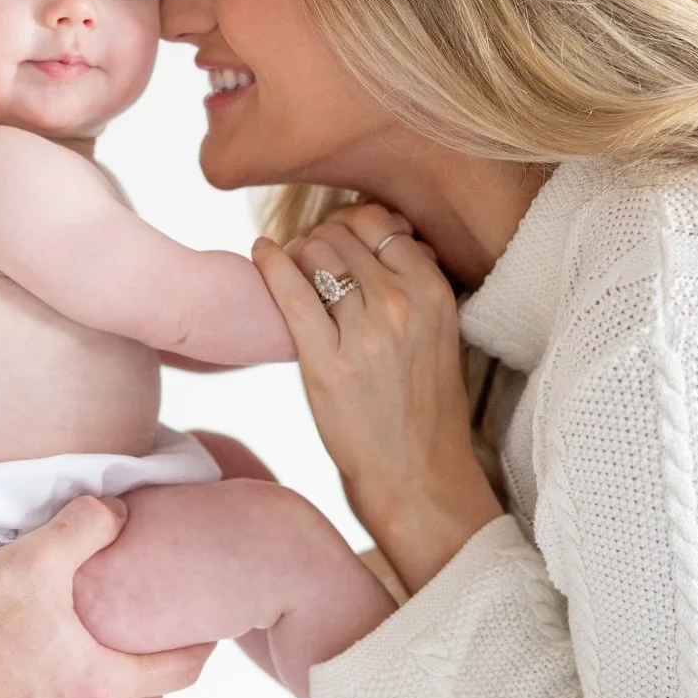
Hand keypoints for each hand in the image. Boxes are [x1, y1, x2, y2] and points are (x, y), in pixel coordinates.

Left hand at [253, 204, 501, 596]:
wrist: (418, 476)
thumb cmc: (423, 405)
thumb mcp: (437, 332)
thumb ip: (411, 281)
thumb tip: (377, 232)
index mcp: (433, 290)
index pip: (377, 221)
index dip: (348, 224)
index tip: (335, 239)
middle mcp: (401, 303)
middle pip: (339, 233)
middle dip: (318, 238)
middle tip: (306, 258)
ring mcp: (364, 332)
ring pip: (313, 253)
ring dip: (295, 253)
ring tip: (289, 268)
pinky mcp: (327, 362)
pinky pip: (288, 291)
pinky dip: (268, 263)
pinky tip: (260, 255)